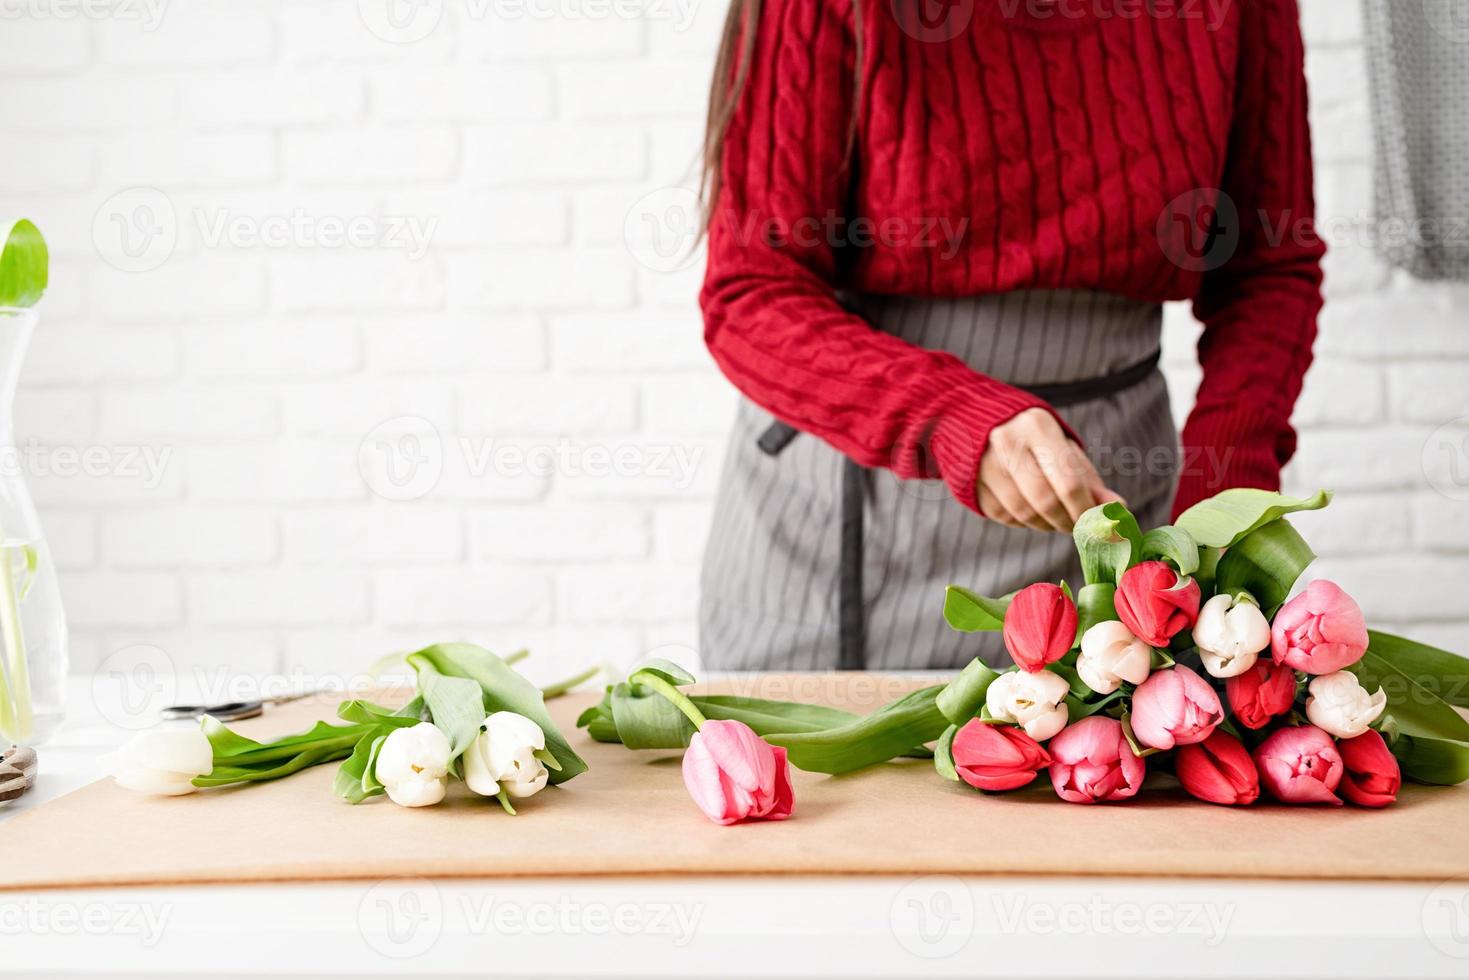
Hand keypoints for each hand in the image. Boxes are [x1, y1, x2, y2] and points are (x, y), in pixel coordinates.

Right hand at [978, 408, 1122, 531]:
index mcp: (1037, 427)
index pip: (1068, 482)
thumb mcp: (1061, 445)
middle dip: (1067, 522)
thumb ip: (1088, 477)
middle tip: (1078, 526)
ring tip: (1057, 518)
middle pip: (1045, 502)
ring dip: (1047, 525)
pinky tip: (1032, 512)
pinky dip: (1024, 523)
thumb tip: (1118, 508)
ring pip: (1024, 514)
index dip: (1086, 510)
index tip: (1097, 523)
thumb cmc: (1031, 435)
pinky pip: (1005, 517)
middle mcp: (1007, 443)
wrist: (974, 419)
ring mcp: (984, 465)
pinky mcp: (971, 485)